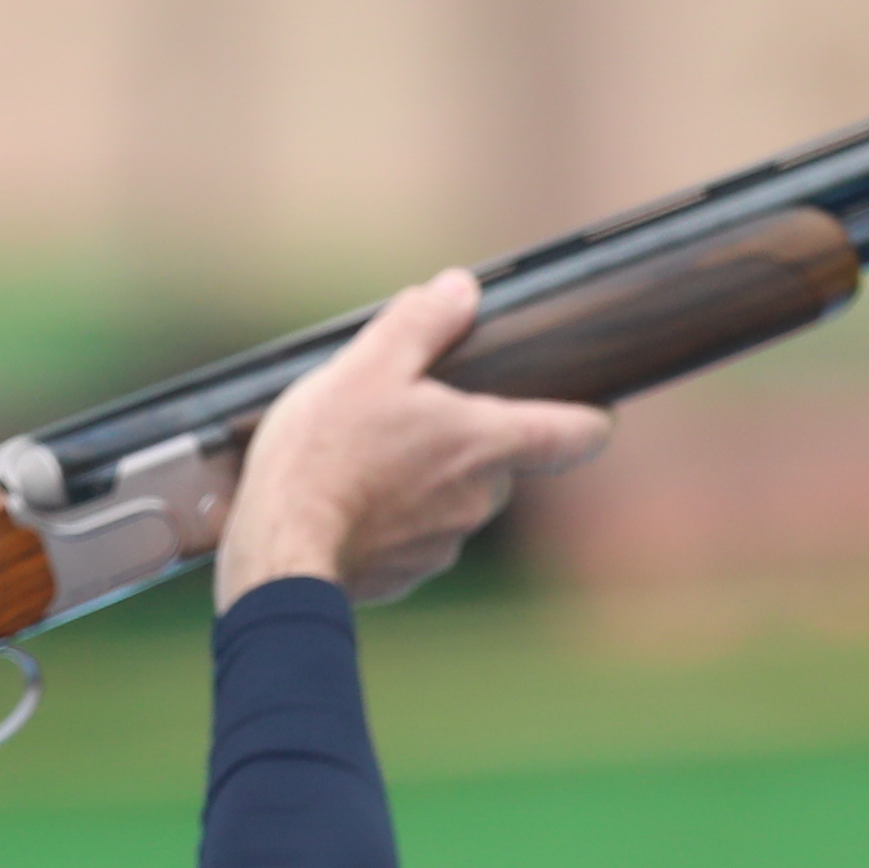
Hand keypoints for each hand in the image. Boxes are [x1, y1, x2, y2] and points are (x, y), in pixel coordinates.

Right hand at [216, 268, 614, 611]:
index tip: (587, 410)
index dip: (588, 418)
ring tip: (360, 461)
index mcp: (486, 443)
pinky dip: (388, 519)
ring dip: (421, 479)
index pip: (576, 433)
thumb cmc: (324, 458)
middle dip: (462, 440)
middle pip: (498, 461)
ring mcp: (444, 544)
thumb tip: (460, 291)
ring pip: (451, 499)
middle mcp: (480, 499)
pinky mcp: (407, 576)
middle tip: (405, 417)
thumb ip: (421, 323)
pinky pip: (412, 537)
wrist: (280, 555)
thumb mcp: (366, 366)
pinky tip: (344, 502)